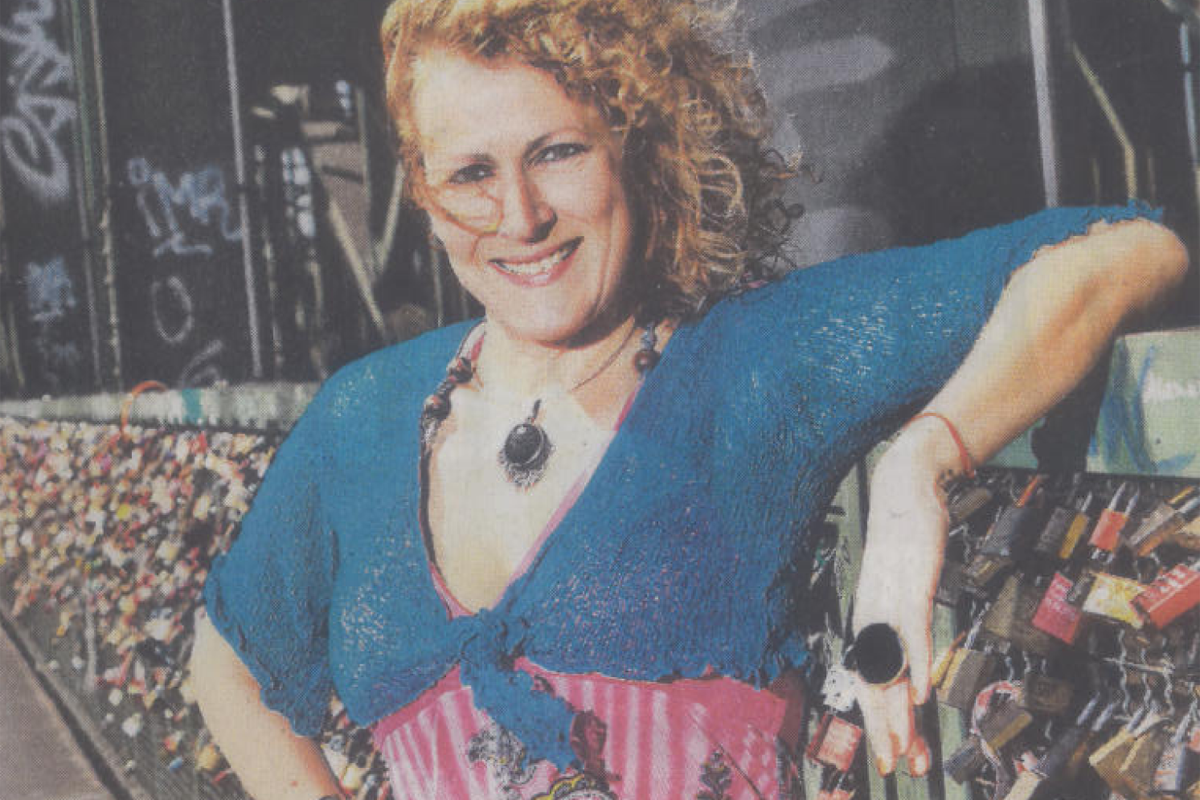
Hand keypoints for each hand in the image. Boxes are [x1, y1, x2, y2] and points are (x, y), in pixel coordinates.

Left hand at [851, 427, 952, 775]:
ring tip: (907, 747)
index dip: (874, 721)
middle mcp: (872, 616)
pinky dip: (916, 664)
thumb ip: (900, 622)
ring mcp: (890, 601)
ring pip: (890, 667)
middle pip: (874, 683)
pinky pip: (912, 633)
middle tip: (893, 766)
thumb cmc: (902, 541)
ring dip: (897, 712)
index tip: (888, 755)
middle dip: (883, 730)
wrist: (903, 489)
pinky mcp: (913, 584)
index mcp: (867, 619)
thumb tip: (906, 653)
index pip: (867, 680)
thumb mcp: (898, 586)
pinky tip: (921, 692)